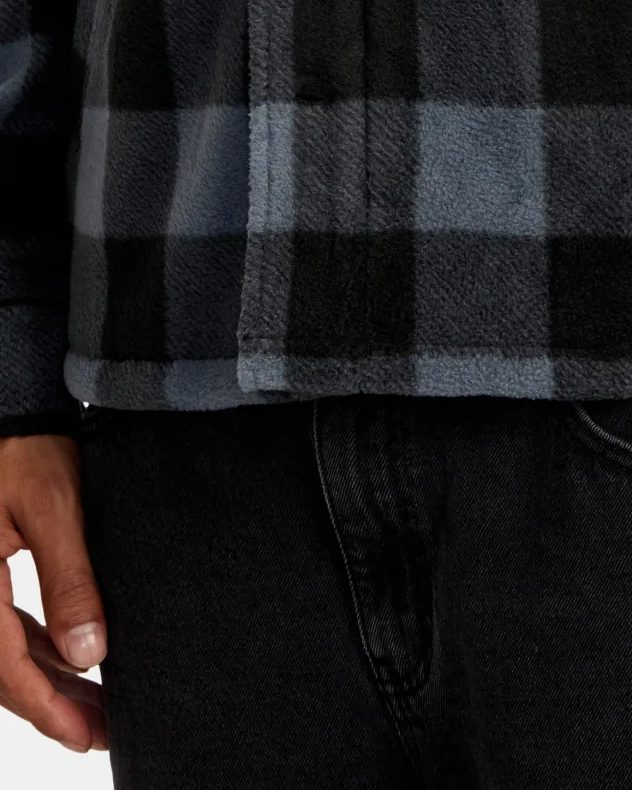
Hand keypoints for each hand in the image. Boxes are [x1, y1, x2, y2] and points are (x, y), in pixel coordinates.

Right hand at [0, 433, 107, 753]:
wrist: (13, 414)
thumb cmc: (26, 449)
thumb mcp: (53, 509)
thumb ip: (69, 580)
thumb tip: (89, 653)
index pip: (4, 666)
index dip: (45, 709)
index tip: (85, 737)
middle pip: (2, 670)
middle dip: (52, 705)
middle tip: (102, 731)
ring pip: (4, 652)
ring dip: (47, 681)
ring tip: (98, 707)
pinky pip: (4, 628)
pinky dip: (39, 649)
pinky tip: (75, 661)